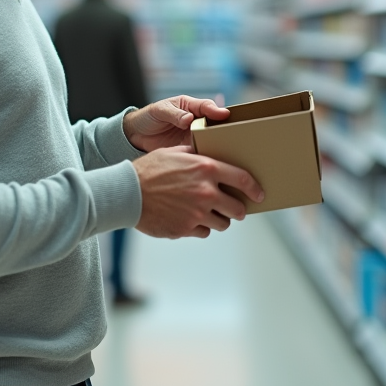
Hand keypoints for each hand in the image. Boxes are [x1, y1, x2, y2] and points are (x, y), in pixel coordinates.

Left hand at [123, 96, 228, 151]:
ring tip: (225, 149)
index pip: (207, 106)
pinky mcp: (189, 150)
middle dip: (223, 128)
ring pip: (211, 139)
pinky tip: (211, 161)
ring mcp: (194, 136)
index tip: (223, 114)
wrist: (136, 135)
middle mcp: (196, 121)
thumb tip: (188, 118)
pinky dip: (206, 156)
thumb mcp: (159, 111)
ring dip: (217, 144)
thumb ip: (174, 114)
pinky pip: (201, 152)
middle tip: (231, 134)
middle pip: (215, 124)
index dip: (216, 110)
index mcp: (190, 107)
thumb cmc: (149, 117)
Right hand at [131, 146, 265, 238]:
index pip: (243, 180)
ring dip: (219, 220)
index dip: (255, 189)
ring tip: (209, 214)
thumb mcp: (174, 153)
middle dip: (238, 209)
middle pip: (237, 209)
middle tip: (233, 208)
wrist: (127, 193)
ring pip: (222, 224)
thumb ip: (196, 156)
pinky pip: (203, 232)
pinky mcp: (186, 229)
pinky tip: (190, 219)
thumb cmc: (149, 170)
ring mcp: (197, 214)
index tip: (259, 194)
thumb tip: (208, 156)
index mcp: (207, 169)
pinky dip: (200, 228)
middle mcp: (207, 193)